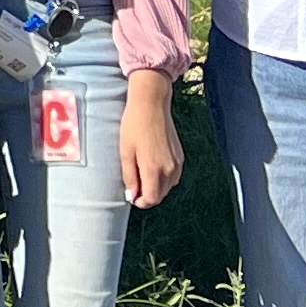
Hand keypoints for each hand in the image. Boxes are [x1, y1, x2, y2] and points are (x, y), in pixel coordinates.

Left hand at [119, 73, 185, 211]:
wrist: (151, 104)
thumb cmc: (134, 126)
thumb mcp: (125, 152)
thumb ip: (130, 177)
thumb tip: (132, 196)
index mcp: (154, 169)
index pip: (152, 199)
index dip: (141, 202)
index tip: (131, 195)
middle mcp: (170, 169)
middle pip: (161, 195)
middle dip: (147, 194)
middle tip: (133, 182)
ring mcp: (178, 163)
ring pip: (168, 187)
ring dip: (155, 186)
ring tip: (141, 170)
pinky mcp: (180, 157)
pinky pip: (173, 176)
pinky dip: (163, 177)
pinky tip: (152, 165)